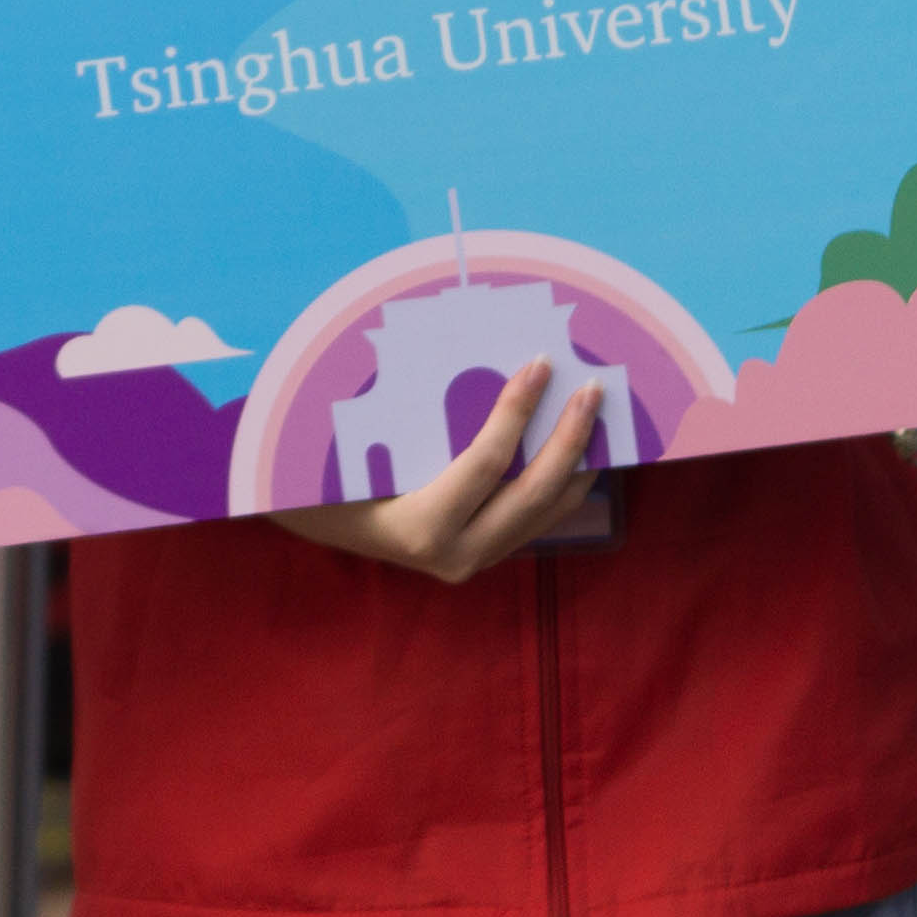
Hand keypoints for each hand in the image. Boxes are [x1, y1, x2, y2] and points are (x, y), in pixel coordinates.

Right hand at [264, 360, 611, 584]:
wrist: (318, 527)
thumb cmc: (330, 477)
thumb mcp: (364, 446)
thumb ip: (415, 417)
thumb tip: (469, 356)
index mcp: (422, 528)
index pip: (486, 464)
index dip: (517, 411)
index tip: (538, 364)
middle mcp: (457, 556)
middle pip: (534, 491)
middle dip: (570, 436)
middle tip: (591, 387)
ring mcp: (476, 560)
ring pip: (548, 510)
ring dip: (578, 459)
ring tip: (597, 414)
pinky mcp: (487, 554)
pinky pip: (540, 518)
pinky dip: (564, 480)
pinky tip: (577, 446)